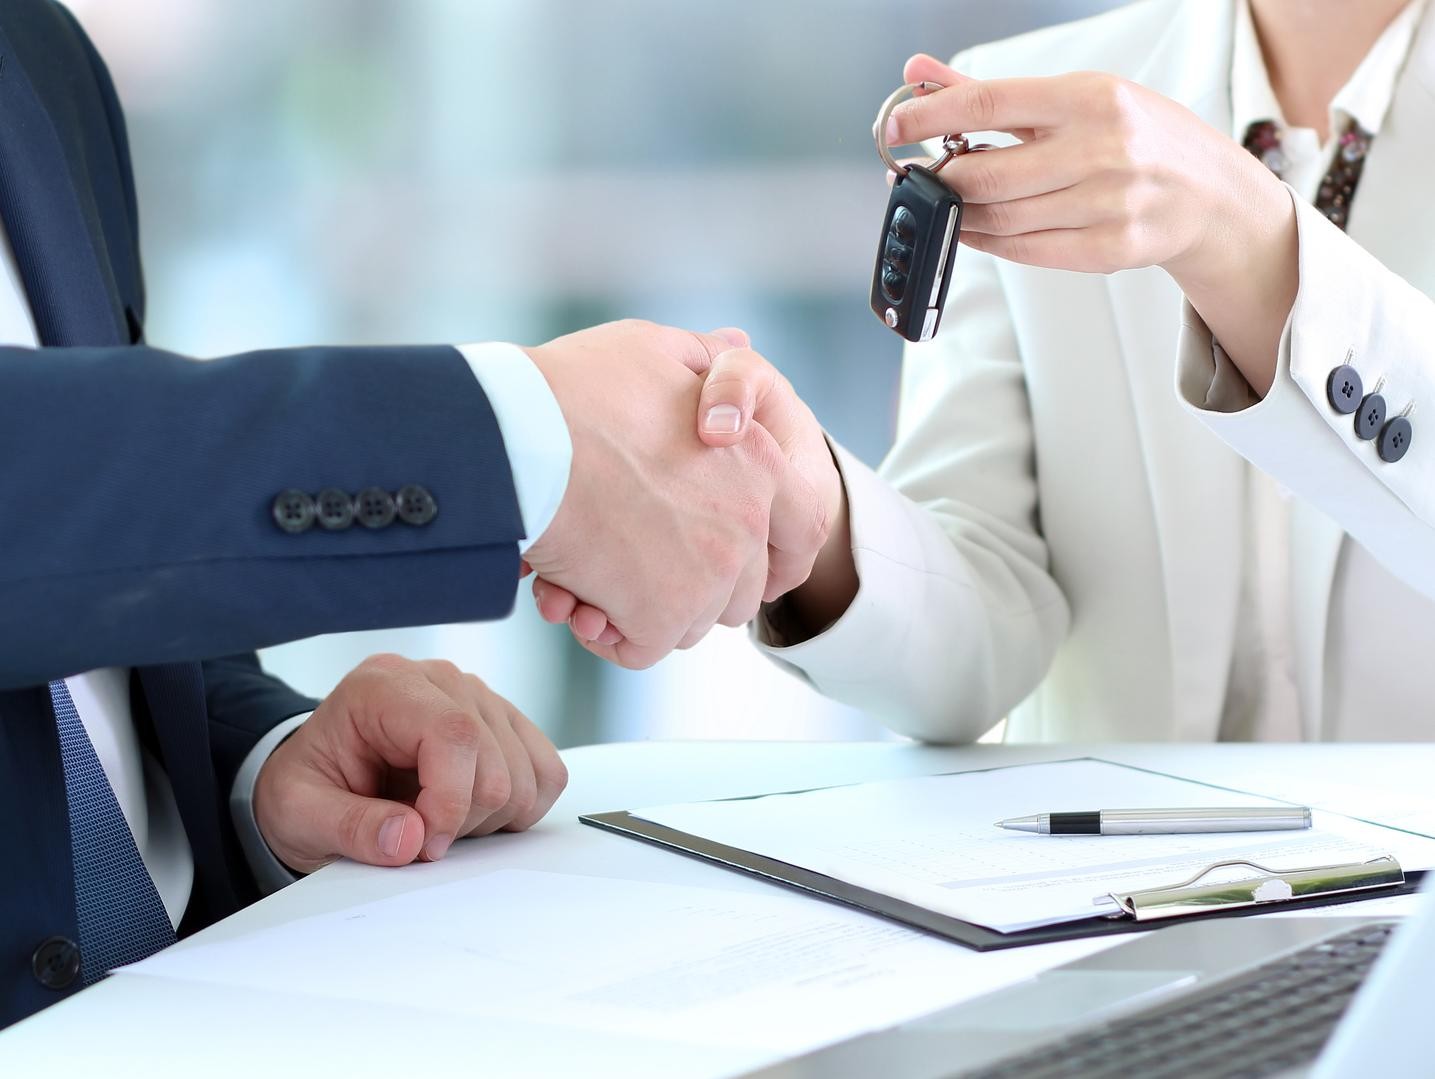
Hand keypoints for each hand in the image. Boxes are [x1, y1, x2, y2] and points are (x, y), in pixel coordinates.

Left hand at [253, 654, 567, 871]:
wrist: (321, 774)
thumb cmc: (310, 785)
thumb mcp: (299, 813)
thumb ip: (350, 828)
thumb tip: (411, 839)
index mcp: (385, 686)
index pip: (454, 733)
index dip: (451, 801)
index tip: (425, 846)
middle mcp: (441, 681)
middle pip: (495, 762)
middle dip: (463, 821)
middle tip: (419, 836)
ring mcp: (481, 698)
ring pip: (528, 773)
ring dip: (490, 817)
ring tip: (439, 819)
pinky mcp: (507, 725)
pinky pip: (547, 773)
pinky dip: (519, 808)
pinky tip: (472, 812)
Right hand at [522, 320, 828, 667]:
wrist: (521, 435)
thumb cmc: (575, 389)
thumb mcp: (655, 350)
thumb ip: (706, 360)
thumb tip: (736, 345)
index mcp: (762, 462)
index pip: (790, 530)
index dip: (751, 547)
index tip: (703, 546)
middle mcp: (748, 520)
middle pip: (735, 586)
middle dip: (687, 582)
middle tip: (629, 557)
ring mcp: (710, 572)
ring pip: (688, 621)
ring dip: (642, 608)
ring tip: (591, 573)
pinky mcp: (664, 613)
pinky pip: (640, 647)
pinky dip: (607, 635)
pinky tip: (572, 599)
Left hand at [888, 54, 1297, 391]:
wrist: (1208, 192)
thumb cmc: (1135, 137)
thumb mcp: (1075, 98)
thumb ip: (991, 94)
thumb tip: (916, 75)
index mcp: (1090, 98)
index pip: (990, 103)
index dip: (931, 118)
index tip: (894, 128)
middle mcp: (1102, 149)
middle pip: (987, 174)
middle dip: (940, 179)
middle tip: (918, 175)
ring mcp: (1108, 203)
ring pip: (1001, 219)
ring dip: (958, 214)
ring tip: (944, 201)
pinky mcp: (1109, 249)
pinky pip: (1025, 251)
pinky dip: (987, 241)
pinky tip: (972, 227)